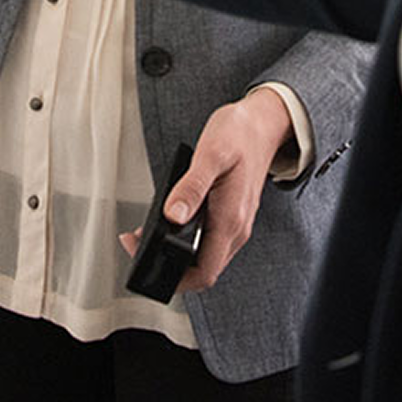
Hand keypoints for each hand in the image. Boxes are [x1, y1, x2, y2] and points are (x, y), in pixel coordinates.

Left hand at [119, 89, 294, 294]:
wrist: (264, 123)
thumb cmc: (240, 133)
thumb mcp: (211, 153)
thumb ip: (191, 187)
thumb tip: (173, 216)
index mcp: (231, 219)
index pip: (204, 273)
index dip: (175, 278)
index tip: (146, 259)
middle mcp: (236, 228)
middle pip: (203, 269)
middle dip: (169, 265)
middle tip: (138, 242)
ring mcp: (236, 223)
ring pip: (205, 256)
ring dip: (177, 253)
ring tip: (148, 232)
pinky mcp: (232, 215)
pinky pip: (209, 239)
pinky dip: (187, 238)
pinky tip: (171, 219)